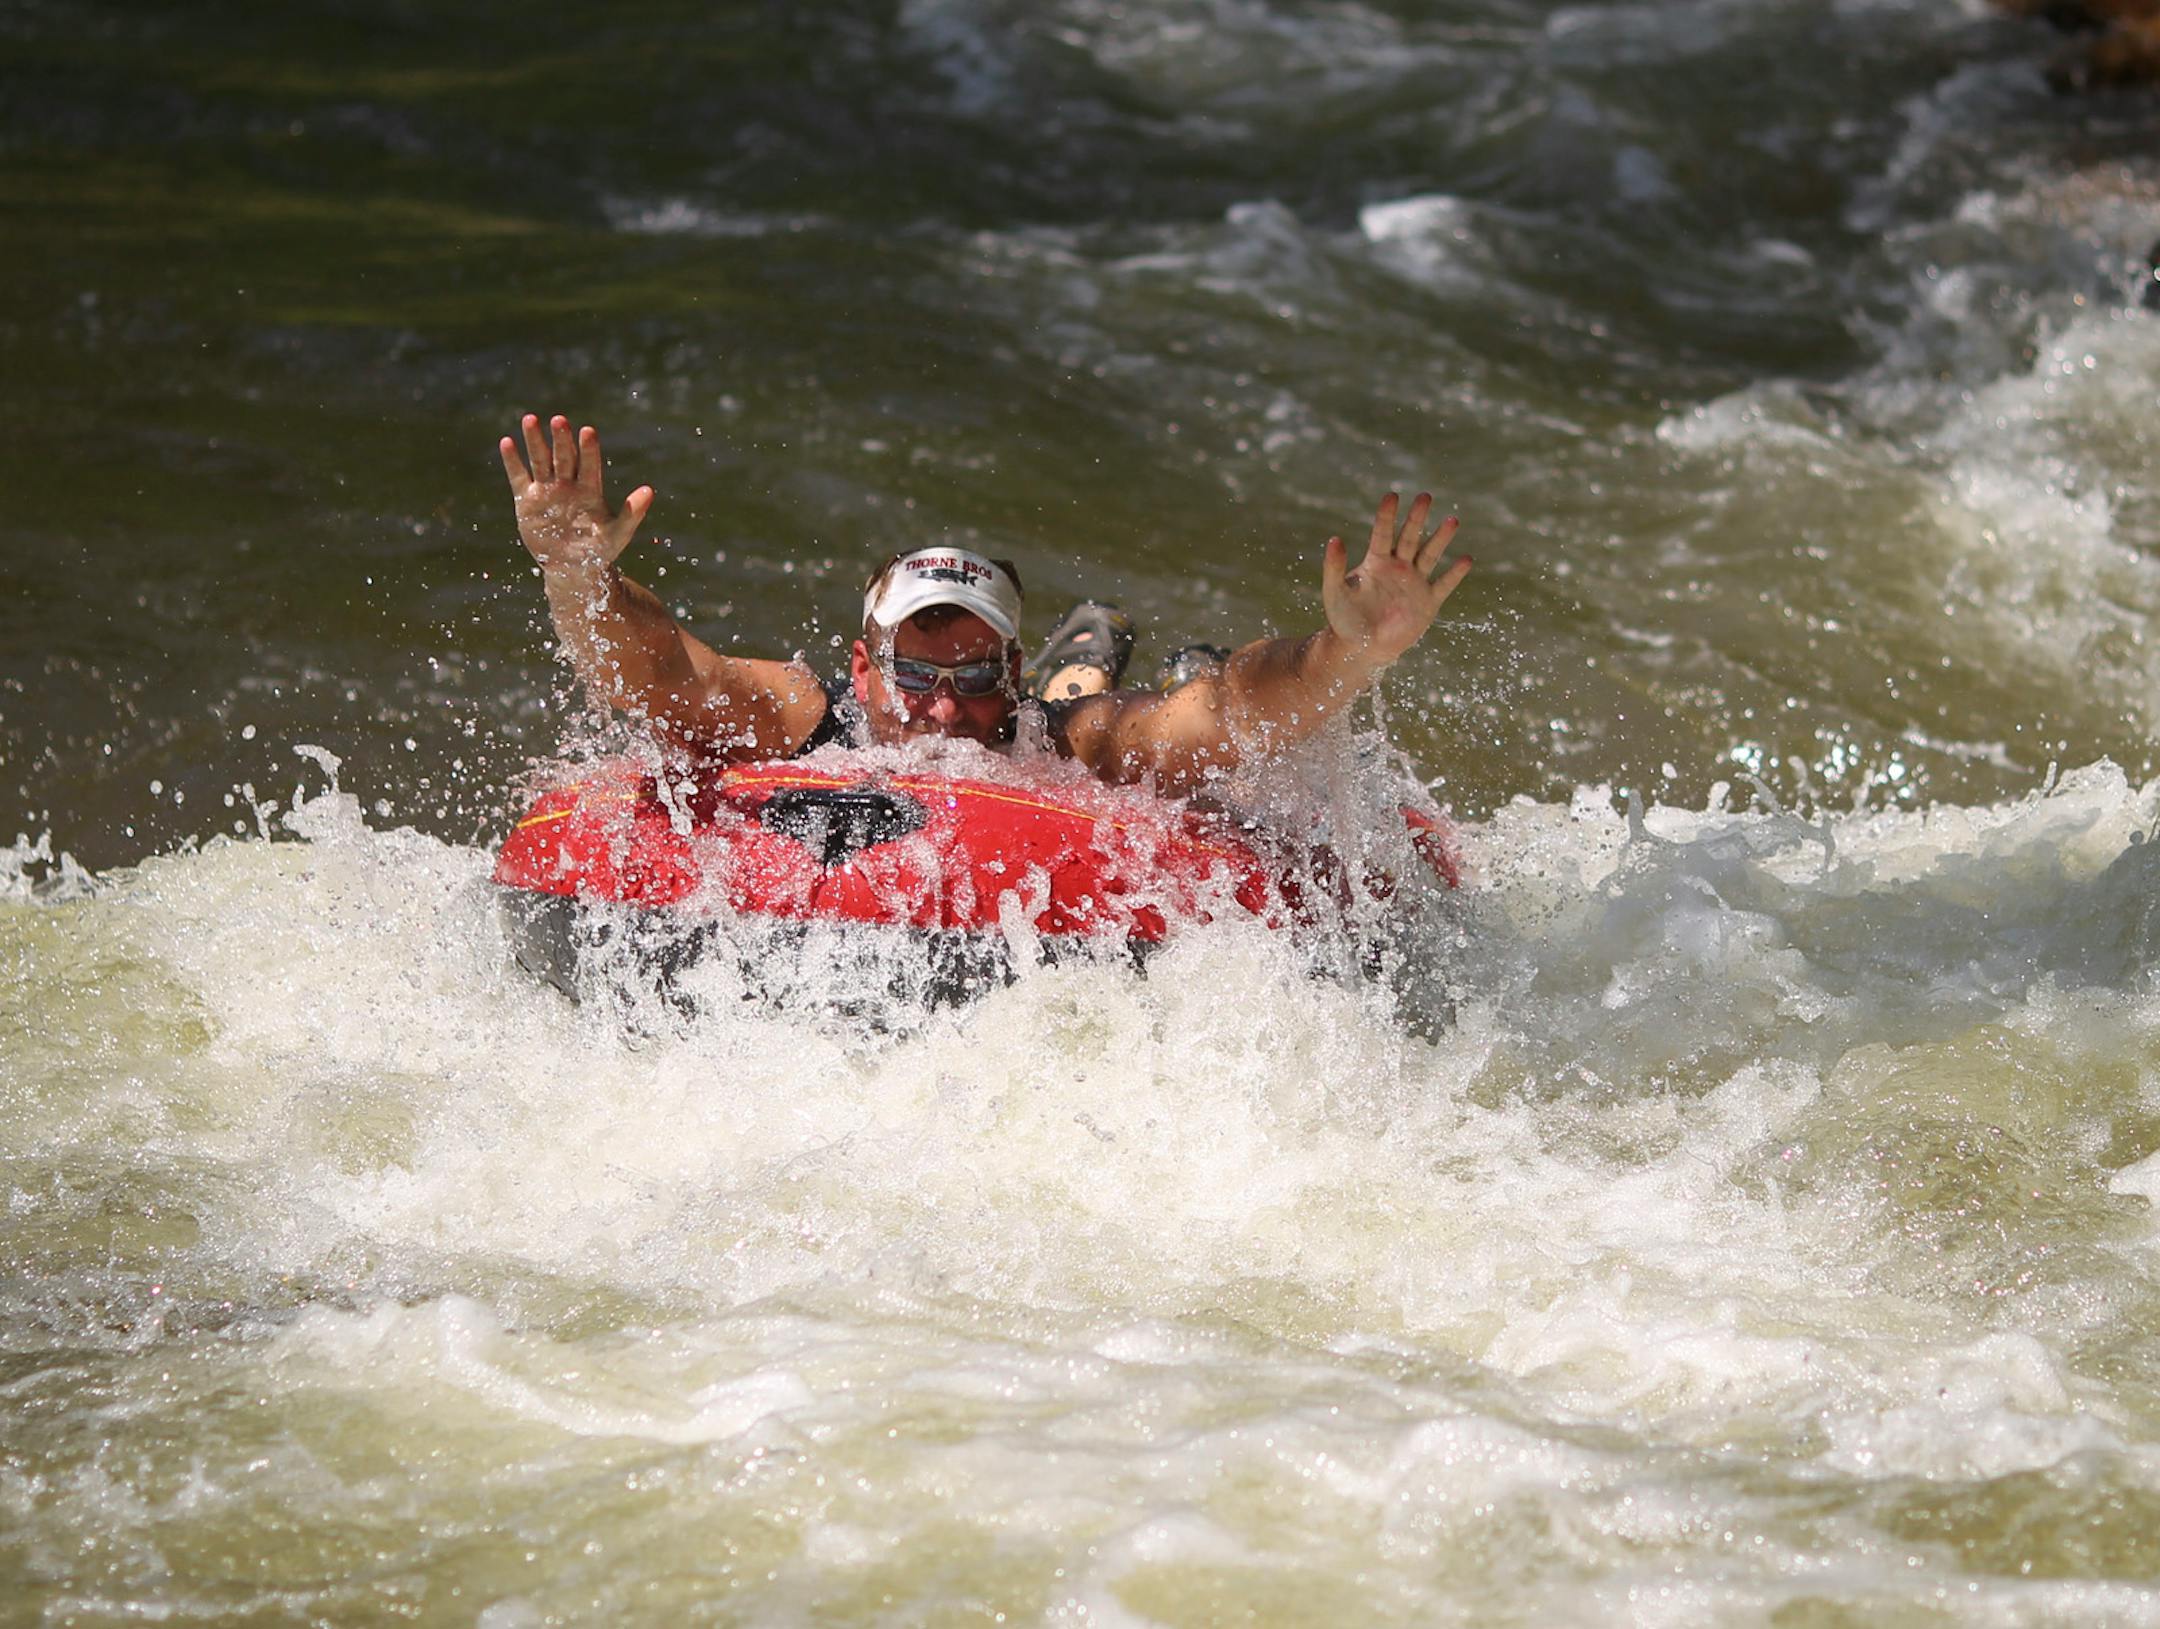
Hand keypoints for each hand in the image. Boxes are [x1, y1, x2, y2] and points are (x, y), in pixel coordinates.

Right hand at [498, 413, 653, 572]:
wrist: (572, 568)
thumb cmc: (599, 550)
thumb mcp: (618, 534)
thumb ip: (632, 513)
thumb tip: (649, 491)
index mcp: (590, 489)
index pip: (589, 464)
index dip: (588, 449)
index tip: (588, 431)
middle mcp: (568, 484)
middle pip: (564, 456)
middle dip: (562, 439)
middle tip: (559, 420)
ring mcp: (546, 490)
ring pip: (540, 460)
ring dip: (534, 441)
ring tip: (530, 419)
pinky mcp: (527, 500)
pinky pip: (518, 477)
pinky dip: (512, 461)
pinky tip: (507, 442)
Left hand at [1320, 492, 1469, 669]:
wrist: (1362, 648)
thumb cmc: (1344, 620)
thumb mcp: (1335, 593)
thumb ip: (1333, 567)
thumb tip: (1334, 539)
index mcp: (1375, 562)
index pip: (1382, 533)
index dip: (1386, 516)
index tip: (1392, 495)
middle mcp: (1398, 567)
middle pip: (1409, 537)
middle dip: (1417, 518)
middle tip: (1425, 496)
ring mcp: (1414, 583)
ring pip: (1430, 555)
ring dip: (1441, 538)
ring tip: (1453, 520)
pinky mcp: (1427, 602)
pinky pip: (1443, 584)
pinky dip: (1455, 574)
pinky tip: (1466, 559)